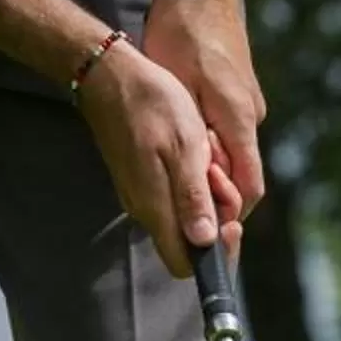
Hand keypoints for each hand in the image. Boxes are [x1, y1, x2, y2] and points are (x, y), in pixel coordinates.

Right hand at [74, 40, 221, 278]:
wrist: (109, 75)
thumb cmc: (151, 104)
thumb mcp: (184, 147)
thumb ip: (192, 197)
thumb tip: (204, 242)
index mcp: (156, 208)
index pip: (184, 265)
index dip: (214, 255)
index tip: (231, 224)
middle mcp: (145, 210)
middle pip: (188, 242)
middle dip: (215, 219)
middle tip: (218, 178)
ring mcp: (140, 196)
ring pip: (182, 217)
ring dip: (205, 195)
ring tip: (205, 158)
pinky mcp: (139, 180)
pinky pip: (172, 196)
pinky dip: (191, 181)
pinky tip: (193, 152)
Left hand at [142, 0, 266, 219]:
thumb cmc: (182, 30)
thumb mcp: (178, 87)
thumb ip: (194, 138)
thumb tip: (200, 183)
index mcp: (239, 120)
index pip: (247, 189)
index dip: (228, 216)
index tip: (205, 229)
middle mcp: (252, 115)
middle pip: (241, 175)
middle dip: (215, 196)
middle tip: (181, 203)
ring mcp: (249, 102)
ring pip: (233, 153)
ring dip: (209, 168)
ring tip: (176, 169)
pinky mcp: (240, 91)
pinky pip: (229, 132)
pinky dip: (210, 145)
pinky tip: (183, 140)